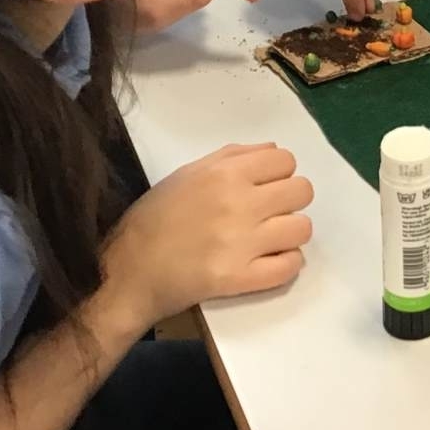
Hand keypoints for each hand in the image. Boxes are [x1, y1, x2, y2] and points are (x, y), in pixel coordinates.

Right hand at [101, 144, 313, 324]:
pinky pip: (289, 267)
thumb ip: (233, 156)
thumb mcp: (188, 173)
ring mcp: (241, 243)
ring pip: (302, 228)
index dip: (279, 173)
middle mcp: (238, 203)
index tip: (265, 186)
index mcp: (225, 174)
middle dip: (289, 200)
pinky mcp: (239, 279)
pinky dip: (286, 264)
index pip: (285, 160)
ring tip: (269, 239)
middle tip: (269, 213)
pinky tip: (269, 261)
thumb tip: (273, 150)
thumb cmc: (155, 217)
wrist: (127, 272)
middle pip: (302, 191)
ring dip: (290, 233)